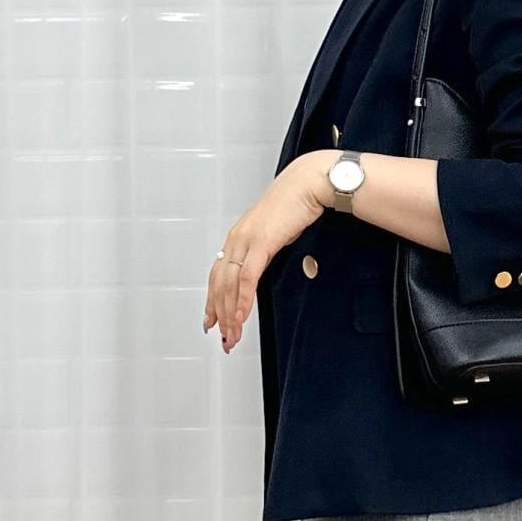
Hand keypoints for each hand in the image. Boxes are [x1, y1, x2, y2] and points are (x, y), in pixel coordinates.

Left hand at [203, 153, 331, 351]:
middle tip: (224, 337)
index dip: (213, 300)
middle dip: (220, 314)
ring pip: (229, 285)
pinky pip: (247, 278)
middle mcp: (236, 239)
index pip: (218, 274)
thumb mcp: (276, 231)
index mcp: (238, 236)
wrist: (309, 182)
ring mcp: (246, 241)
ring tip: (232, 334)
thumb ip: (265, 249)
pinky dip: (242, 300)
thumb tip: (265, 264)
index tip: (212, 320)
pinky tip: (241, 316)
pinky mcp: (261, 243)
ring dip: (230, 313)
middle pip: (219, 284)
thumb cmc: (297, 202)